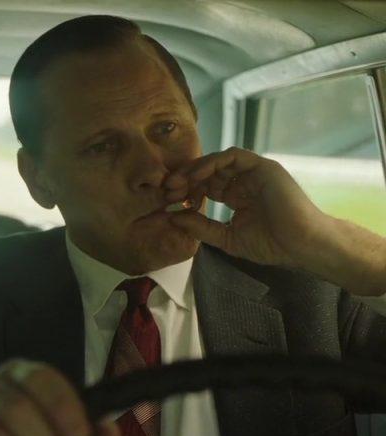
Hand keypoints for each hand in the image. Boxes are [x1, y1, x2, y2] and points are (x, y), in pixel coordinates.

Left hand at [163, 147, 329, 267]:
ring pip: (217, 161)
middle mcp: (244, 181)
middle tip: (167, 190)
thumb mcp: (227, 238)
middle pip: (208, 172)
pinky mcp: (262, 167)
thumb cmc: (272, 245)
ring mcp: (254, 173)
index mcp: (237, 196)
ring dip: (194, 169)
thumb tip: (173, 217)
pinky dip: (211, 163)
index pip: (205, 187)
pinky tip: (196, 176)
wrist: (302, 245)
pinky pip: (232, 156)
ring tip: (177, 183)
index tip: (169, 202)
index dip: (186, 192)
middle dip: (184, 179)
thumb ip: (201, 227)